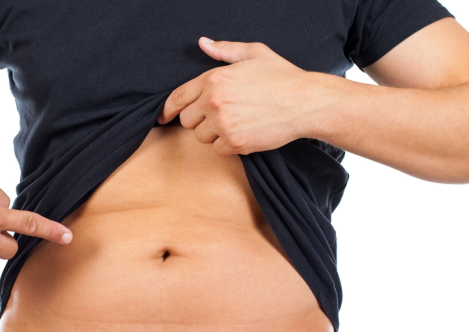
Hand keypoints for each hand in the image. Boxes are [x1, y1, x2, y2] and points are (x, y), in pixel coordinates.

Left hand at [157, 37, 314, 155]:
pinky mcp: (236, 142)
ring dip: (214, 134)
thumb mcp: (254, 54)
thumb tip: (203, 43)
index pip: (177, 97)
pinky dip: (228, 146)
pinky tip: (244, 133)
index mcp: (214, 78)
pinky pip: (218, 150)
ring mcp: (224, 124)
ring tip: (236, 123)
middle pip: (187, 121)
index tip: (163, 117)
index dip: (168, 109)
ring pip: (201, 137)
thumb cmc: (282, 77)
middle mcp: (214, 101)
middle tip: (220, 116)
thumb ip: (225, 51)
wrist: (306, 102)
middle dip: (199, 120)